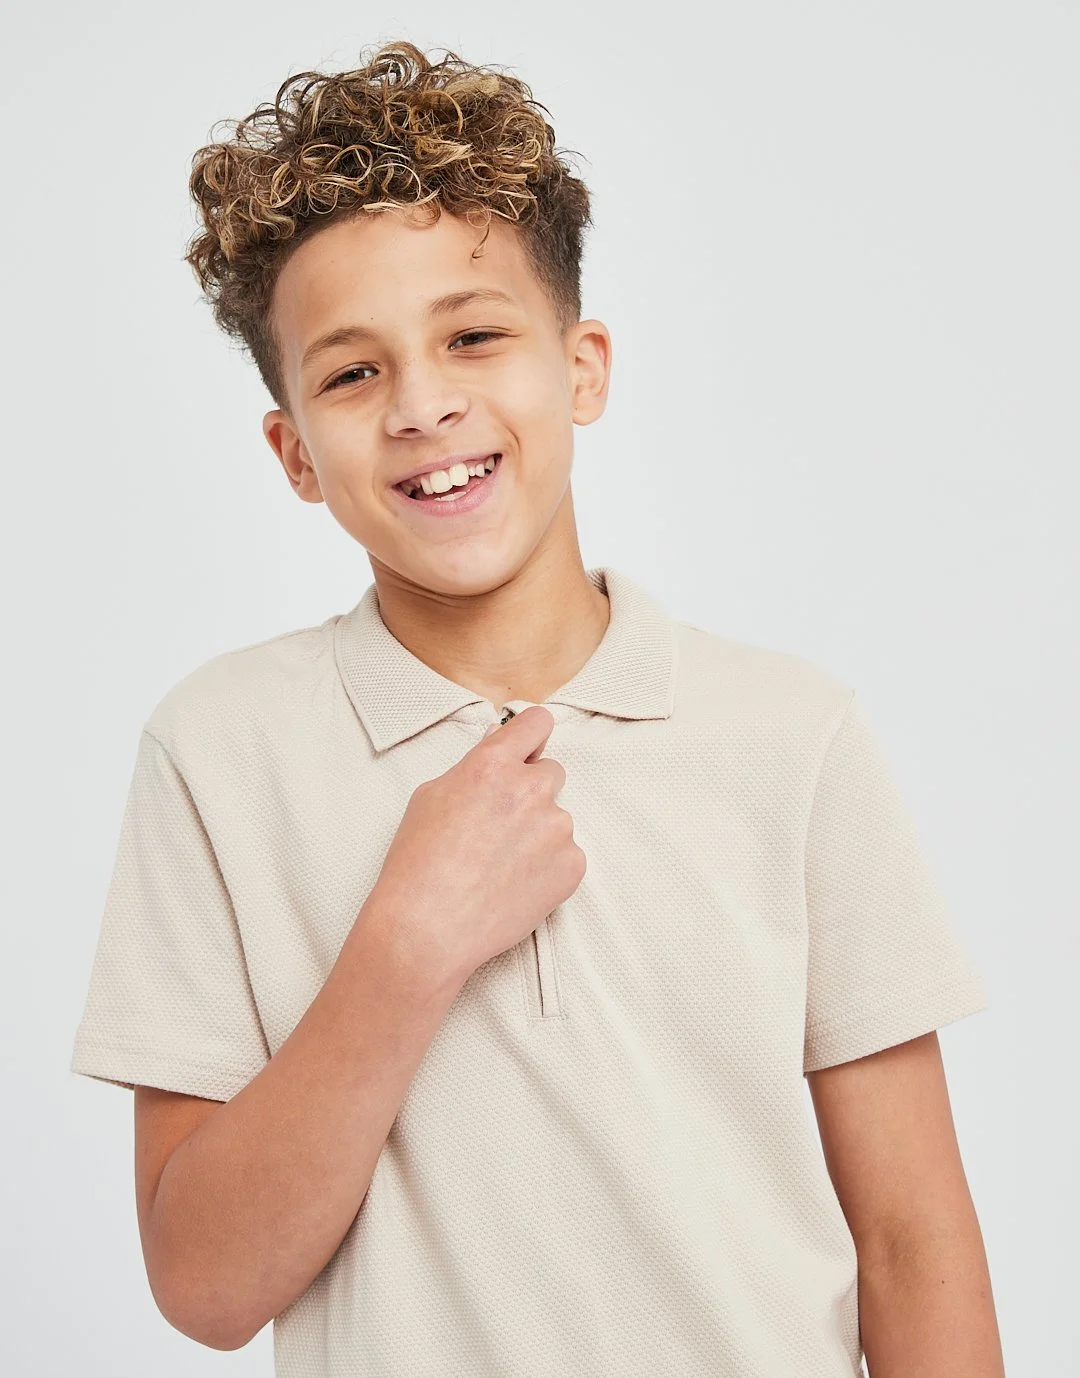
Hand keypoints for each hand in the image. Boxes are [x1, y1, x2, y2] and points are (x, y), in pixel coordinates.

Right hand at [367, 706, 585, 986]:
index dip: (530, 737)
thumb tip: (498, 746)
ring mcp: (557, 828)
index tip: (526, 750)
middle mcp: (531, 789)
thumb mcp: (430, 797)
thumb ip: (473, 767)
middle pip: (550, 772)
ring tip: (499, 866)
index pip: (536, 723)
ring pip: (556, 819)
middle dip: (530, 792)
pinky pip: (567, 855)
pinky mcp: (572, 866)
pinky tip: (514, 885)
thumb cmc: (417, 865)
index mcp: (493, 764)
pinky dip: (548, 868)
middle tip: (499, 826)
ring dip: (537, 834)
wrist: (426, 929)